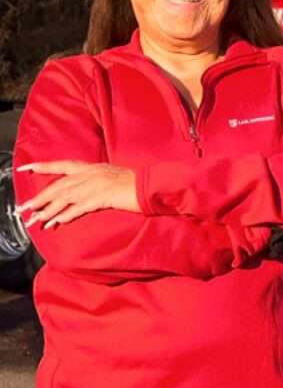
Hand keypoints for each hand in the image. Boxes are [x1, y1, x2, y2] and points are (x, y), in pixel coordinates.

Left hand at [16, 161, 139, 228]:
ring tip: (36, 219)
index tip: (27, 168)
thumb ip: (96, 181)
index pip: (63, 165)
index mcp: (93, 167)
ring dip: (48, 210)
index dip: (44, 166)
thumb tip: (84, 192)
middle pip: (59, 185)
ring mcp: (95, 185)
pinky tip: (56, 222)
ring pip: (64, 197)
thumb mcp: (112, 177)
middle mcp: (91, 174)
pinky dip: (64, 215)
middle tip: (26, 208)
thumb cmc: (135, 184)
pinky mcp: (100, 197)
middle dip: (40, 197)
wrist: (150, 186)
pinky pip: (77, 208)